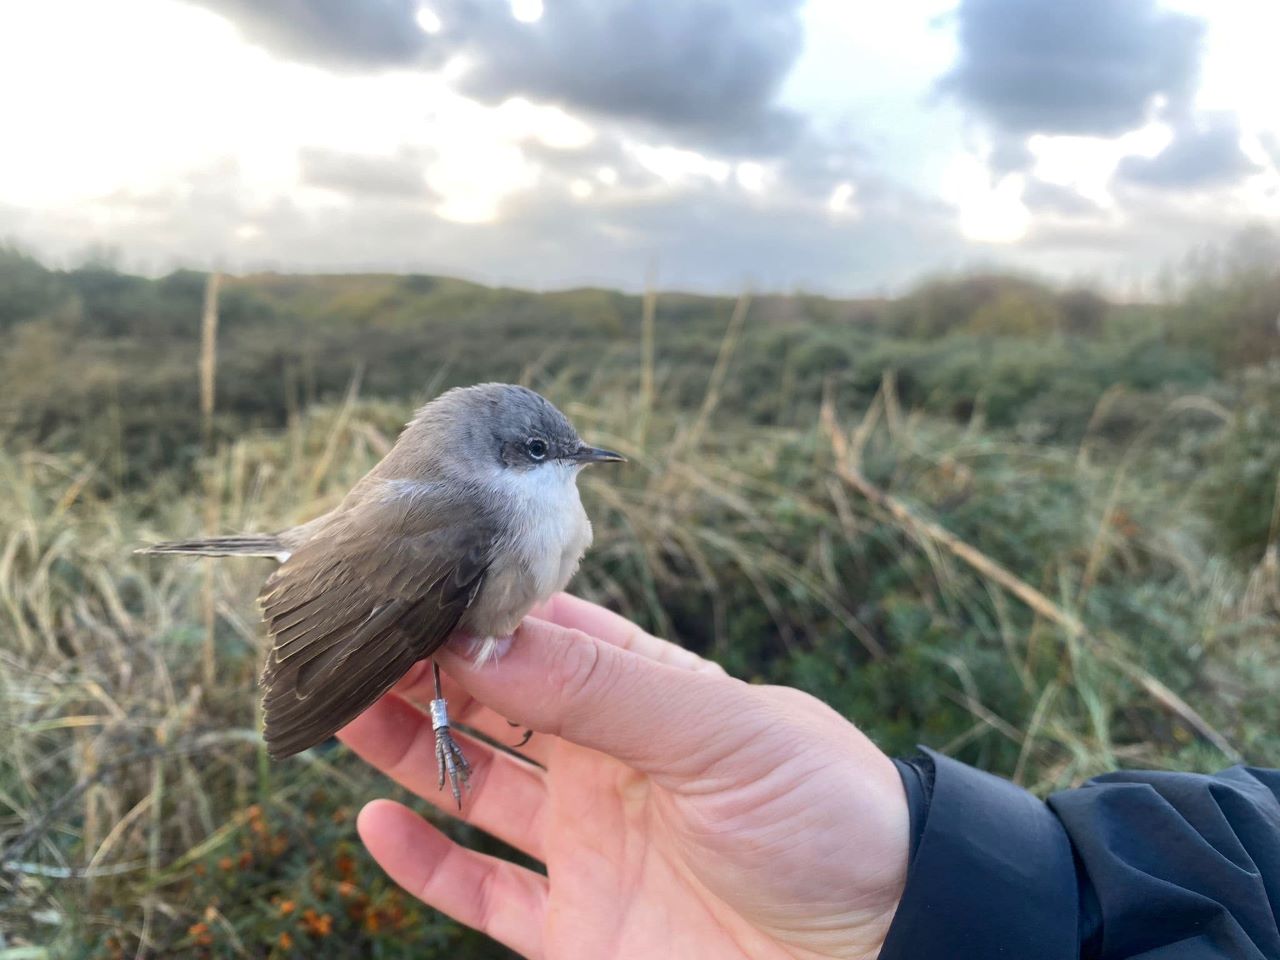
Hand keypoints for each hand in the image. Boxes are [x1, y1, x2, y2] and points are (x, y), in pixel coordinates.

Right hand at [338, 594, 908, 959]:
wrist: (885, 941)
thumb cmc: (826, 814)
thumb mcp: (719, 731)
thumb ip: (601, 689)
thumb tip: (482, 636)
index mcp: (647, 697)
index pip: (542, 635)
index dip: (474, 610)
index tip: (404, 583)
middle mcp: (607, 763)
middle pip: (493, 707)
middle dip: (425, 673)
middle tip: (349, 641)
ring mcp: (589, 846)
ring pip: (472, 789)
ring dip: (406, 752)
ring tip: (338, 710)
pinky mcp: (579, 928)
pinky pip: (484, 893)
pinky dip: (427, 865)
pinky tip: (375, 825)